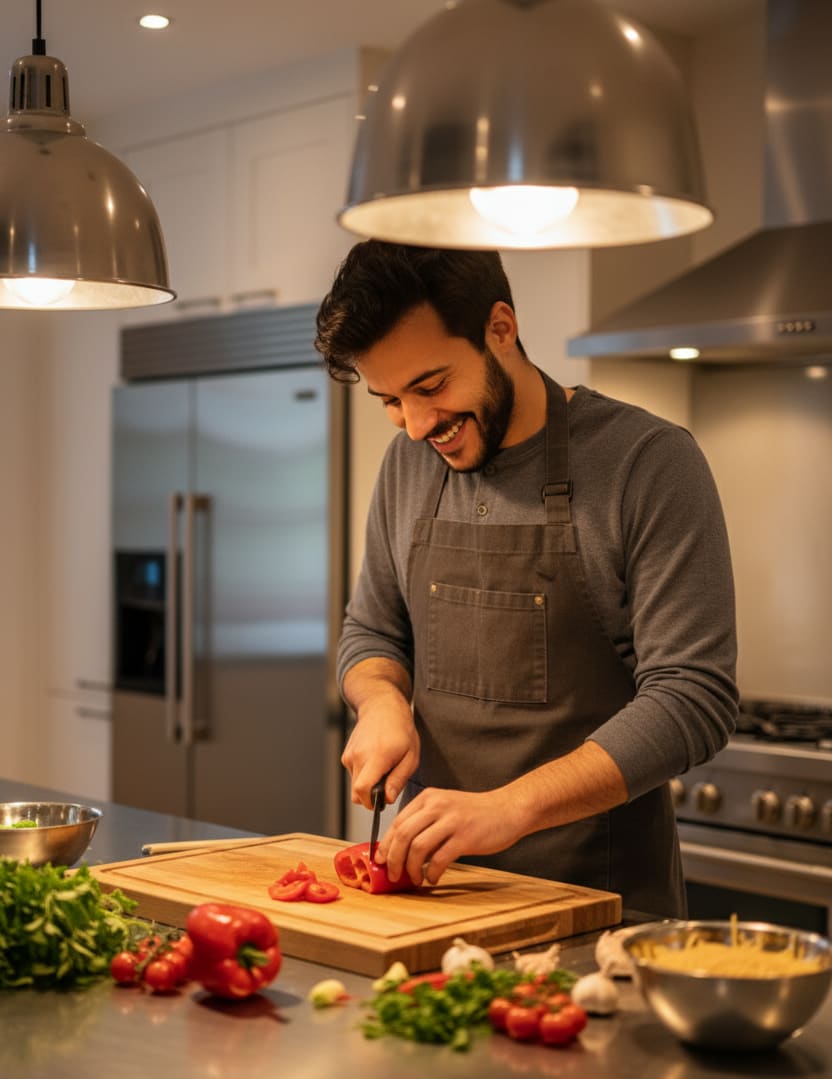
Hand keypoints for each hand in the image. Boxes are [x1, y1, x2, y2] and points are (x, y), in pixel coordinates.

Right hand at [341, 664, 419, 809]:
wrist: (382, 707)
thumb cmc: (401, 730)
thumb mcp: (411, 757)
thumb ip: (398, 780)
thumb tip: (387, 799)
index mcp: (376, 757)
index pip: (362, 790)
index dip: (370, 802)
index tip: (382, 801)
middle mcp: (358, 756)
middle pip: (357, 792)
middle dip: (371, 796)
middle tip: (388, 783)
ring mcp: (349, 755)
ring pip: (355, 785)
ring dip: (369, 784)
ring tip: (384, 767)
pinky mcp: (345, 755)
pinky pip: (354, 775)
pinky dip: (364, 774)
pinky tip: (376, 761)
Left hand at [376, 786, 523, 885]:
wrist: (508, 809)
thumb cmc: (475, 813)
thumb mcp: (445, 809)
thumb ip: (425, 823)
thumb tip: (401, 850)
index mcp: (428, 798)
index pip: (397, 822)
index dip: (385, 844)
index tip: (380, 861)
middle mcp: (437, 806)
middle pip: (402, 835)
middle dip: (393, 859)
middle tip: (393, 874)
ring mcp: (451, 820)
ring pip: (417, 847)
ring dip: (411, 868)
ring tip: (415, 879)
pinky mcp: (465, 837)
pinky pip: (439, 859)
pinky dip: (433, 873)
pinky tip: (434, 878)